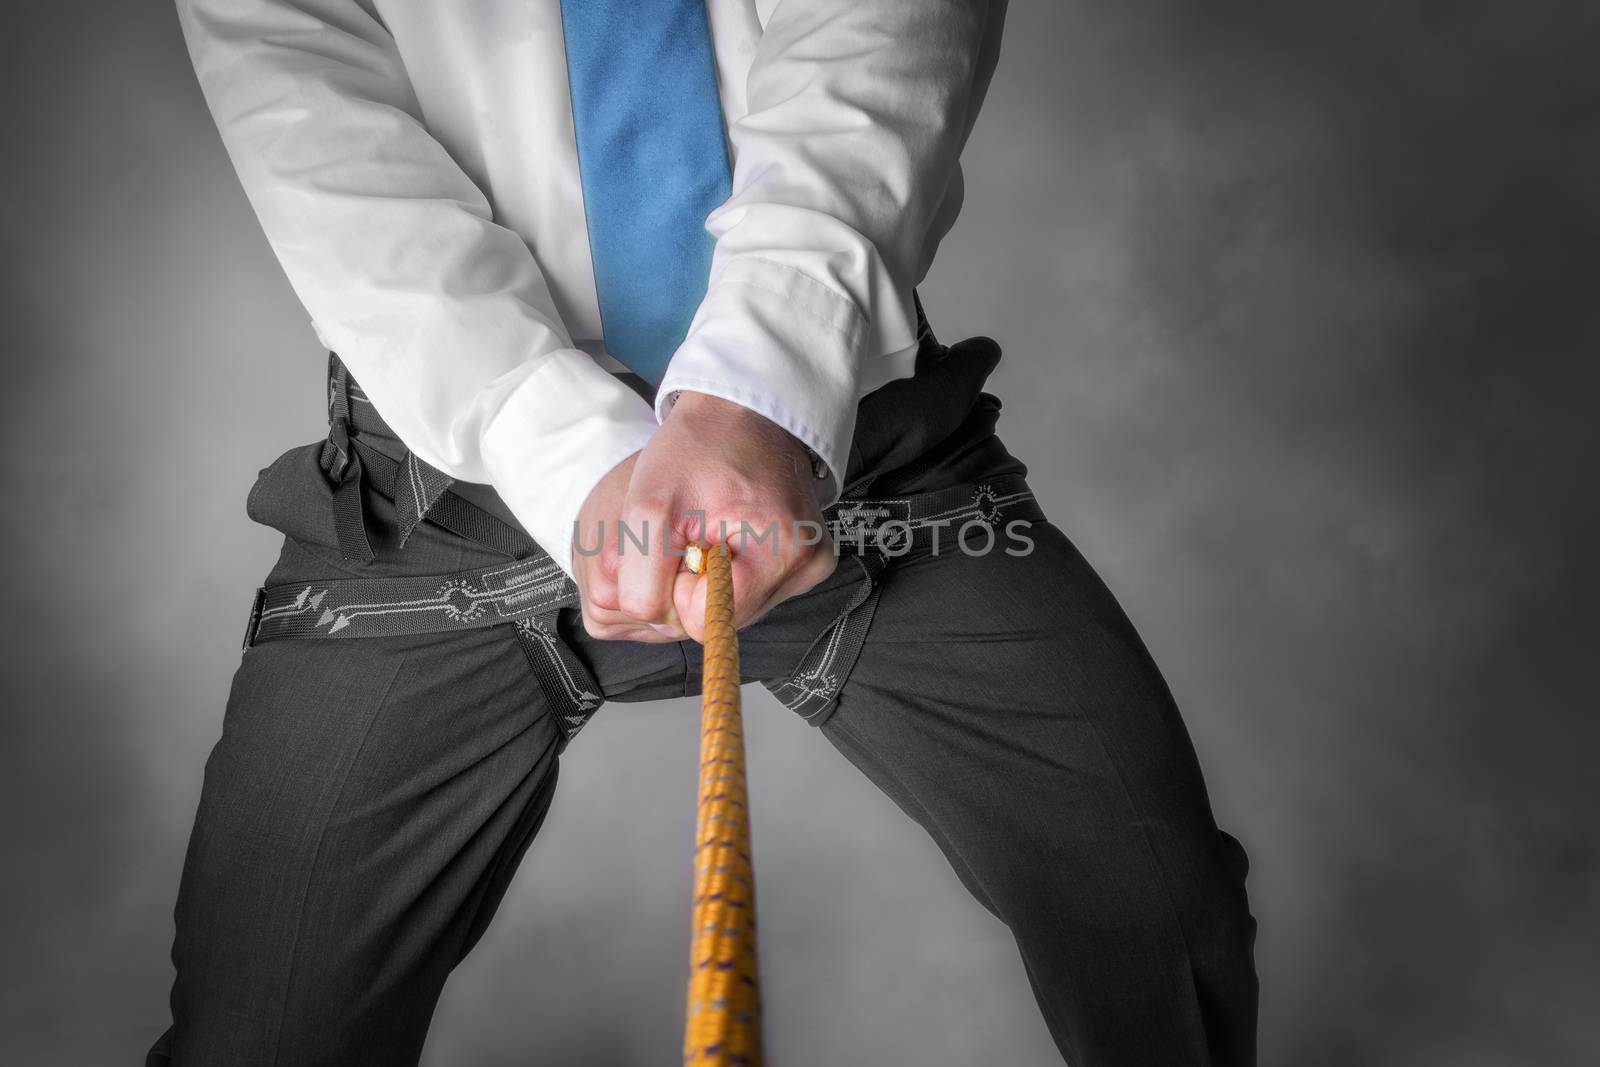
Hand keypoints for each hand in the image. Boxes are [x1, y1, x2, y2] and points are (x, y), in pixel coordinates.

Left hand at [571, 392, 836, 643]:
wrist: (744, 412)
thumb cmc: (698, 448)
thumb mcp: (648, 506)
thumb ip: (641, 579)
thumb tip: (653, 621)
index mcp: (781, 553)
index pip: (705, 620)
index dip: (678, 586)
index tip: (682, 537)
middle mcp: (807, 568)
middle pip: (724, 618)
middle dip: (694, 582)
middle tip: (695, 528)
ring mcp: (813, 567)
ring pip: (736, 607)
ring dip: (711, 576)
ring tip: (712, 525)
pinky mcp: (810, 563)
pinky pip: (754, 591)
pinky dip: (732, 569)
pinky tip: (730, 531)